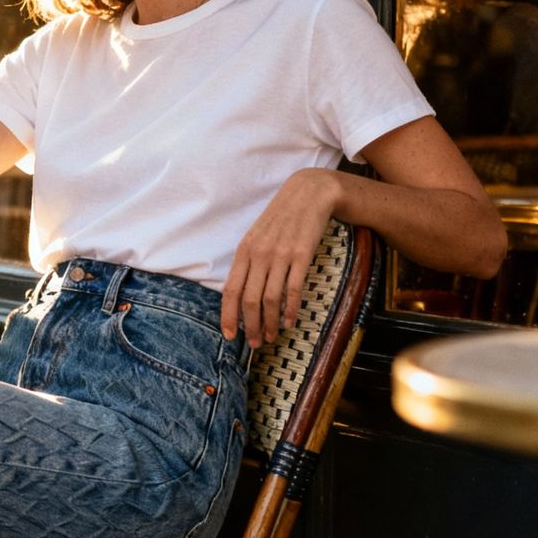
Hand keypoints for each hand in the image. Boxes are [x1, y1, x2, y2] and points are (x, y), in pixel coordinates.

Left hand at [220, 169, 340, 347]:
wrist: (308, 193)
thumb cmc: (280, 218)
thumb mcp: (256, 237)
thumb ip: (248, 262)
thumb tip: (240, 293)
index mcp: (244, 251)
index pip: (230, 291)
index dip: (228, 316)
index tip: (229, 335)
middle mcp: (259, 255)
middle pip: (249, 300)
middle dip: (251, 326)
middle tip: (255, 343)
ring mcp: (280, 255)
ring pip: (270, 299)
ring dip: (271, 323)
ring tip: (272, 336)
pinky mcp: (302, 255)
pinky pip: (293, 289)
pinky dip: (290, 310)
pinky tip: (290, 322)